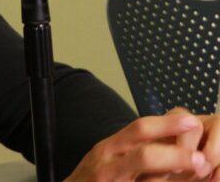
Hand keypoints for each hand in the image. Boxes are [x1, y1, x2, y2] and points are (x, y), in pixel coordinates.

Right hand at [65, 111, 212, 181]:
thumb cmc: (96, 177)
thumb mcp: (110, 155)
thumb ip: (135, 147)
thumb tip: (173, 137)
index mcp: (111, 147)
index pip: (139, 129)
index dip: (167, 124)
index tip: (191, 121)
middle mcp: (110, 164)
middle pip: (143, 155)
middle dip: (174, 154)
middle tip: (200, 155)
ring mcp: (113, 181)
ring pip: (142, 170)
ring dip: (173, 172)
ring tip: (198, 168)